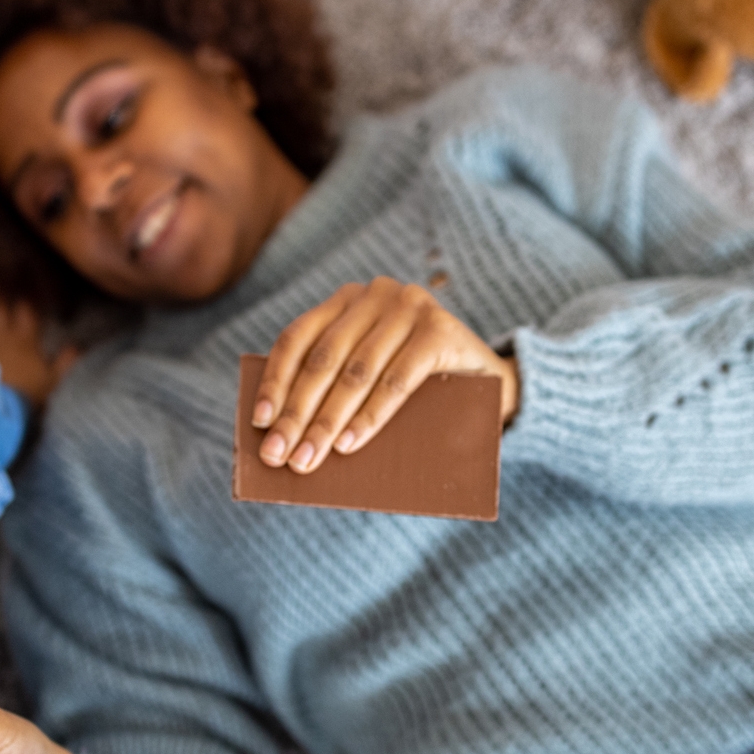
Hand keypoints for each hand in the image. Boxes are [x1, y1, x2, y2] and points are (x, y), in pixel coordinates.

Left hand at [0, 296, 78, 407]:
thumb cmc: (23, 396)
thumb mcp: (52, 382)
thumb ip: (66, 362)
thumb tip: (79, 345)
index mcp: (25, 338)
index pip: (28, 308)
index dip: (29, 296)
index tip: (30, 287)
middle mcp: (1, 331)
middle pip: (1, 301)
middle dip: (3, 290)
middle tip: (4, 281)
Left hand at [252, 277, 519, 473]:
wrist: (492, 385)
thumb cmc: (417, 388)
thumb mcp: (369, 377)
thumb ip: (334, 386)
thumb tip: (283, 432)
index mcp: (347, 300)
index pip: (297, 338)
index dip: (276, 382)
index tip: (261, 422)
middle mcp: (376, 294)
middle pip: (323, 359)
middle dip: (298, 412)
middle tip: (280, 456)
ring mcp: (410, 306)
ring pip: (356, 371)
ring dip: (328, 421)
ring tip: (310, 459)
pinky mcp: (440, 329)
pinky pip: (396, 379)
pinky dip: (370, 415)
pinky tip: (350, 442)